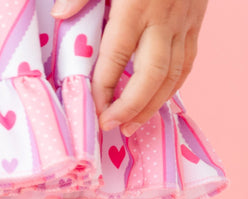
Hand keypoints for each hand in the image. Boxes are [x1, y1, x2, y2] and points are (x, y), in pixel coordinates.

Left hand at [51, 0, 208, 136]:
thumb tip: (59, 15)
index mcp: (136, 6)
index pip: (116, 59)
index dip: (103, 91)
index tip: (91, 113)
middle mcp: (164, 18)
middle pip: (151, 75)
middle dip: (130, 108)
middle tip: (110, 128)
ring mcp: (185, 20)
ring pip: (174, 74)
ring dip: (153, 105)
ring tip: (131, 127)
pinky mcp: (197, 19)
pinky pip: (188, 61)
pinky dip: (173, 87)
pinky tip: (156, 102)